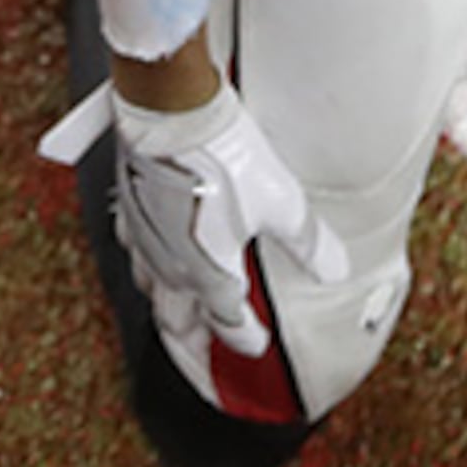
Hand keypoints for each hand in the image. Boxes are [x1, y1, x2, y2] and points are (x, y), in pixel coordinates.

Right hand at [41, 79, 348, 369]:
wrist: (170, 110)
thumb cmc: (225, 157)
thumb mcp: (282, 201)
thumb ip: (308, 243)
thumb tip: (337, 272)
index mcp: (208, 275)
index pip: (229, 322)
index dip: (246, 338)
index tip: (258, 344)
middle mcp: (170, 267)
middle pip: (177, 321)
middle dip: (192, 343)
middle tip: (203, 356)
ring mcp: (144, 240)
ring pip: (150, 289)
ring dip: (166, 305)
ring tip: (177, 310)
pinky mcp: (129, 209)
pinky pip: (133, 250)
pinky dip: (145, 263)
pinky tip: (151, 252)